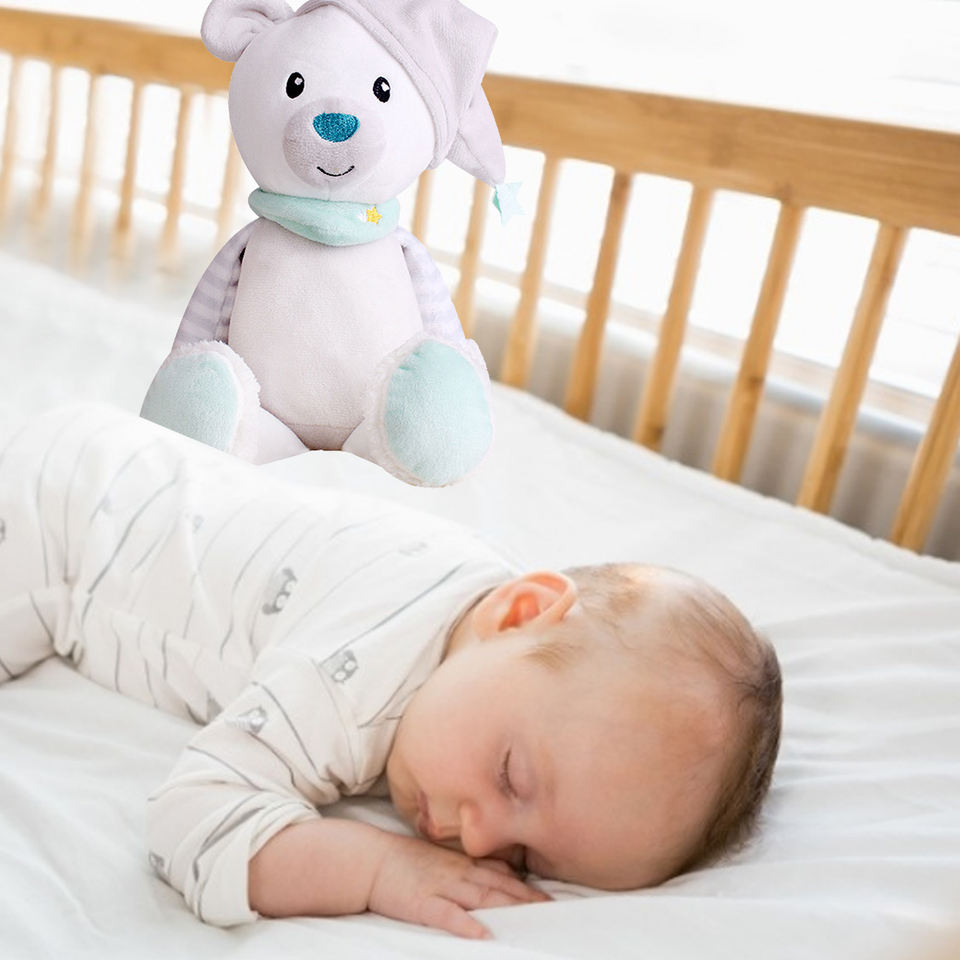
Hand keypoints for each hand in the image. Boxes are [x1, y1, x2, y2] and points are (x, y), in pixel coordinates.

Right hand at [368, 834, 549, 938]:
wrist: (370, 860)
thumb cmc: (404, 861)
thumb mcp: (441, 858)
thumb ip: (469, 865)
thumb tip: (499, 871)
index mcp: (462, 864)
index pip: (501, 874)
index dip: (525, 886)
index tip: (548, 896)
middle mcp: (457, 874)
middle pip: (498, 886)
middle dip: (526, 898)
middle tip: (551, 909)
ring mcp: (441, 887)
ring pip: (480, 898)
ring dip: (506, 907)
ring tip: (529, 918)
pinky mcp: (422, 904)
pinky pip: (447, 915)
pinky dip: (465, 924)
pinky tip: (481, 934)